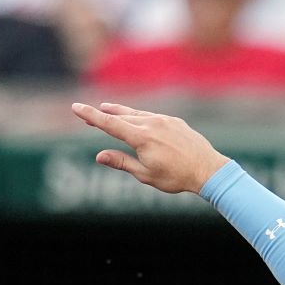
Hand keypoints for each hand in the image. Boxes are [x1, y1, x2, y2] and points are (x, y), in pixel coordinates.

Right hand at [72, 101, 229, 195]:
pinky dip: (142, 117)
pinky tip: (139, 120)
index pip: (109, 124)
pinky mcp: (176, 121)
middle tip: (88, 113)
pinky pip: (153, 117)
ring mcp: (165, 120)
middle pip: (121, 116)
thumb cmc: (177, 177)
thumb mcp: (145, 175)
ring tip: (110, 109)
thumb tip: (99, 156)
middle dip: (104, 114)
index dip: (91, 115)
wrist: (209, 170)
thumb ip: (122, 162)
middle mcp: (152, 124)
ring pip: (138, 114)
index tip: (75, 107)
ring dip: (122, 113)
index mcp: (141, 138)